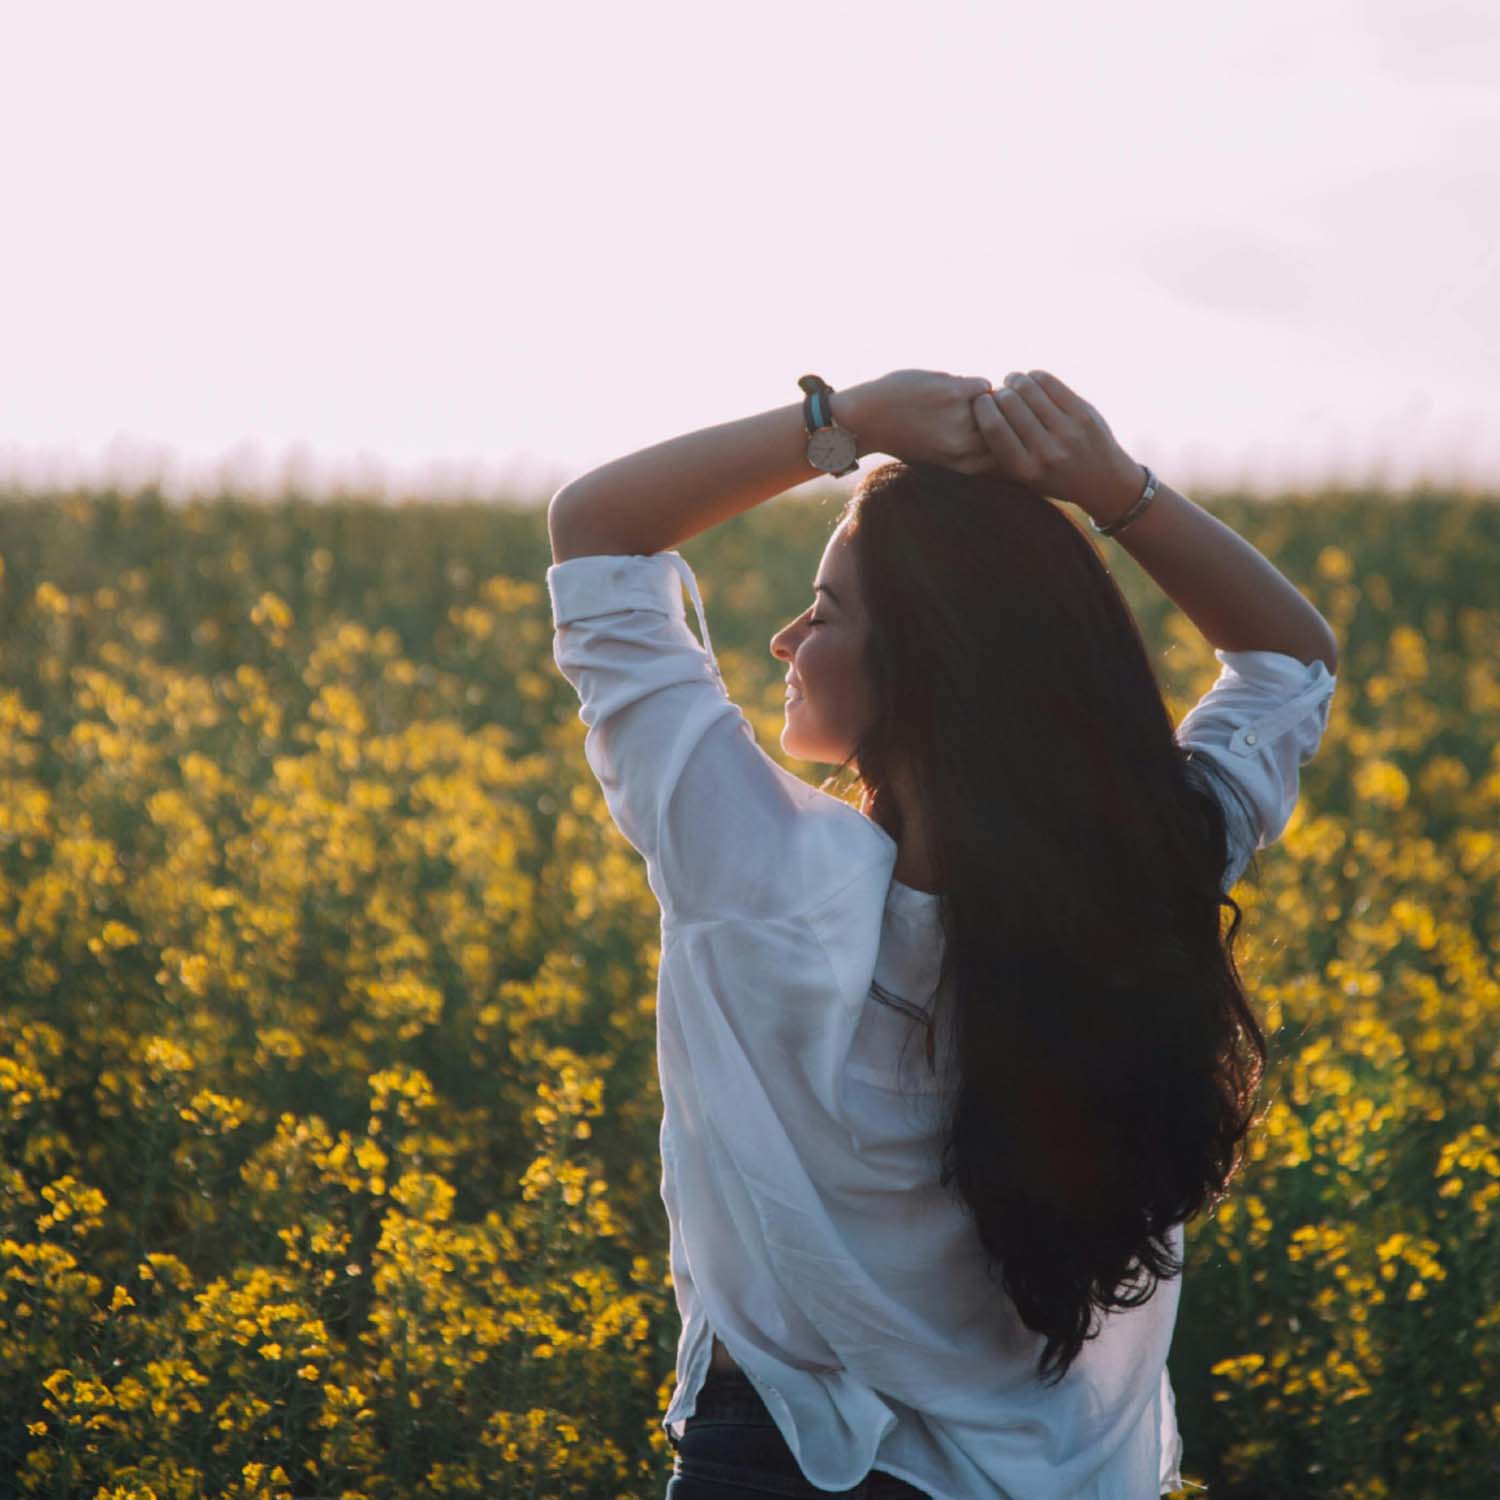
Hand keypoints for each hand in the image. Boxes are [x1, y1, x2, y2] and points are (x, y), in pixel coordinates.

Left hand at [842, 369, 997, 474]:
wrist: (865, 420)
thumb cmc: (901, 437)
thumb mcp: (936, 456)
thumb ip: (966, 451)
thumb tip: (1001, 436)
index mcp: (960, 465)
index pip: (1004, 456)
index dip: (1007, 442)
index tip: (1002, 434)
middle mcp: (963, 446)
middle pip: (1005, 429)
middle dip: (1002, 418)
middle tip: (985, 411)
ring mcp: (959, 419)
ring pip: (997, 405)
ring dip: (987, 399)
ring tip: (966, 400)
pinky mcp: (953, 393)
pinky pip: (984, 384)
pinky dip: (974, 384)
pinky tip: (955, 388)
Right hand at [971, 370, 1145, 517]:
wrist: (1104, 483)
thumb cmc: (1052, 478)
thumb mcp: (1023, 476)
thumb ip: (1000, 449)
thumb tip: (972, 409)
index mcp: (1024, 470)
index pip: (993, 427)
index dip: (982, 406)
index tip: (981, 402)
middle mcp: (1046, 452)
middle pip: (1008, 403)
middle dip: (999, 393)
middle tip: (999, 394)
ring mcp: (1067, 431)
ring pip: (1028, 388)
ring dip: (1015, 380)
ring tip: (1012, 382)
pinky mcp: (1084, 414)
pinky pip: (1050, 383)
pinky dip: (1035, 377)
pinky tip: (1032, 381)